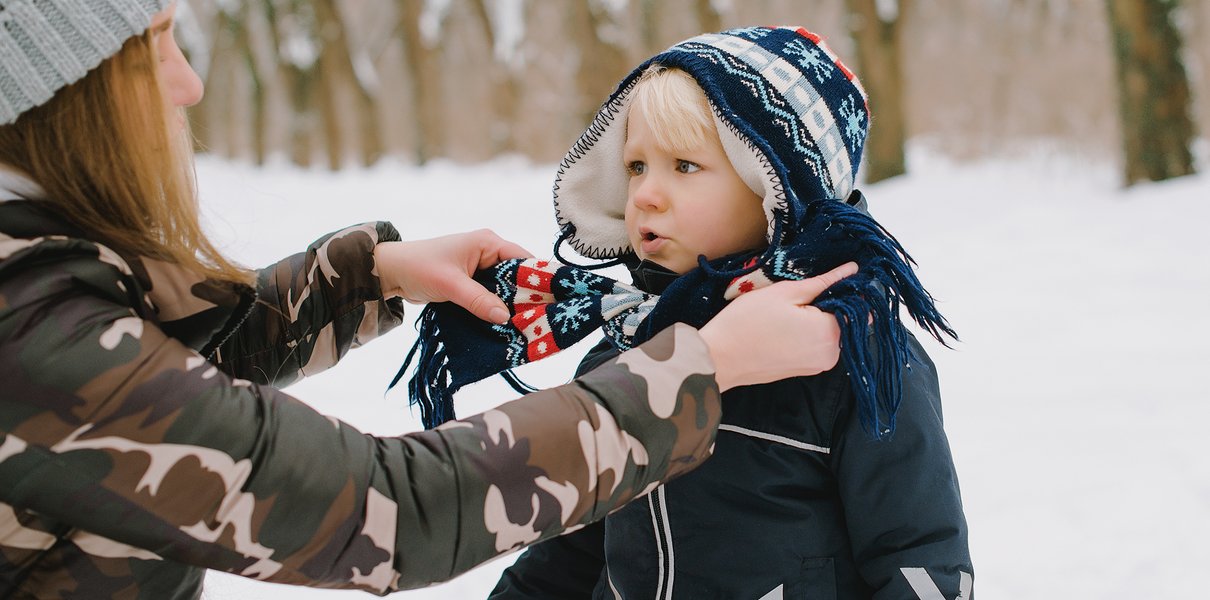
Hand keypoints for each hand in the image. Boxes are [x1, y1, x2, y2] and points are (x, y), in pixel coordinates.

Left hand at [374, 229, 532, 323]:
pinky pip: (494, 297)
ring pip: (507, 290)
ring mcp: (482, 270)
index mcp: (488, 243)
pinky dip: (499, 309)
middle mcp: (490, 254)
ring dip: (513, 307)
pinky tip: (508, 326)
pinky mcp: (474, 284)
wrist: (392, 272)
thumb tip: (506, 318)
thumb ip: (479, 300)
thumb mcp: (451, 284)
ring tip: (530, 326)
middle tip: (544, 320)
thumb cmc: (419, 268)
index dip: (540, 280)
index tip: (555, 301)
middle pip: (519, 277)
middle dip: (528, 298)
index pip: (524, 260)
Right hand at [698, 262, 857, 390]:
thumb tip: (851, 270)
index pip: (857, 305)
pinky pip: (815, 346)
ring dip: (815, 319)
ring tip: (785, 311)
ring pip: (829, 333)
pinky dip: (806, 334)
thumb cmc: (747, 324)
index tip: (823, 282)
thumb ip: (823, 282)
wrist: (719, 358)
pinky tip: (783, 326)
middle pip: (844, 320)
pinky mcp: (803, 371)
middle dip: (827, 305)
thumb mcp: (784, 293)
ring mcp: (817, 366)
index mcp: (831, 333)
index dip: (844, 289)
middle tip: (796, 296)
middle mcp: (831, 354)